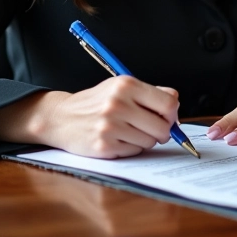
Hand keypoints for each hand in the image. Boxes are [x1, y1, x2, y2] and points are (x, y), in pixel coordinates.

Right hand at [0, 76, 179, 158]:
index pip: (168, 103)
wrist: (61, 117)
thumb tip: (175, 107)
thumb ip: (150, 93)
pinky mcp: (104, 146)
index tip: (169, 117)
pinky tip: (118, 139)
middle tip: (152, 128)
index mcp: (126, 85)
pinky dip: (132, 148)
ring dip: (145, 140)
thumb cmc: (97, 102)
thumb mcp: (121, 87)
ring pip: (150, 141)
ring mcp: (110, 126)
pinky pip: (134, 152)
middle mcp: (118, 103)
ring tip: (129, 131)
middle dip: (162, 131)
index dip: (172, 114)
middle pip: (163, 126)